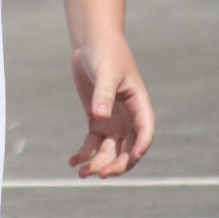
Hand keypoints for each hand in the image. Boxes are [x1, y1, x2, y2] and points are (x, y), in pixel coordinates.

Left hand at [68, 33, 153, 179]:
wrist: (92, 43)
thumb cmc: (105, 53)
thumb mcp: (106, 72)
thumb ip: (103, 94)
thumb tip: (100, 117)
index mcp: (138, 104)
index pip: (145, 130)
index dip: (141, 146)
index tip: (132, 158)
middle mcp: (128, 117)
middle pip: (128, 148)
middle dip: (116, 164)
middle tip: (100, 174)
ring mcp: (113, 120)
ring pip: (109, 150)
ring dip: (98, 164)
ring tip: (81, 174)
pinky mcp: (97, 120)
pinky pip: (93, 143)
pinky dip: (84, 154)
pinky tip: (73, 162)